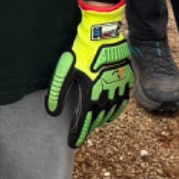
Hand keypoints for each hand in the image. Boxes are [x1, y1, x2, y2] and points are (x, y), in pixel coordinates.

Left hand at [46, 0, 132, 147]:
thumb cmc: (81, 52)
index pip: (83, 122)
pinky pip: (121, 103)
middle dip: (87, 128)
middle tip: (80, 133)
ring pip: (110, 113)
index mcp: (90, 95)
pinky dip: (115, 111)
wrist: (103, 35)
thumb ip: (57, 93)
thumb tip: (52, 112)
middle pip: (96, 119)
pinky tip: (110, 113)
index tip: (72, 143)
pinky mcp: (126, 81)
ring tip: (93, 125)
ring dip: (100, 121)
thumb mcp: (65, 71)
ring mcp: (118, 89)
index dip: (77, 134)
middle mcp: (106, 96)